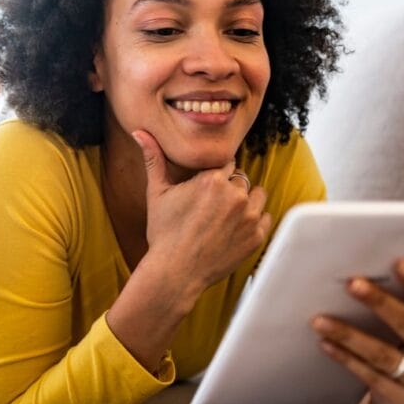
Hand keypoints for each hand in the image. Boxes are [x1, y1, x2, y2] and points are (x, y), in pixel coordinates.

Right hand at [132, 129, 271, 289]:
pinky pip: (265, 218)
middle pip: (240, 178)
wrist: (175, 272)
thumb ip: (153, 158)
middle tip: (210, 207)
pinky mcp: (256, 237)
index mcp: (212, 180)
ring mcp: (249, 217)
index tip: (205, 190)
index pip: (226, 163)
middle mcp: (235, 195)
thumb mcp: (156, 193)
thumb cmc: (163, 233)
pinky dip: (253, 221)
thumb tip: (139, 131)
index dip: (215, 175)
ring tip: (224, 216)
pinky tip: (234, 229)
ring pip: (256, 195)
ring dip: (245, 201)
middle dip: (229, 188)